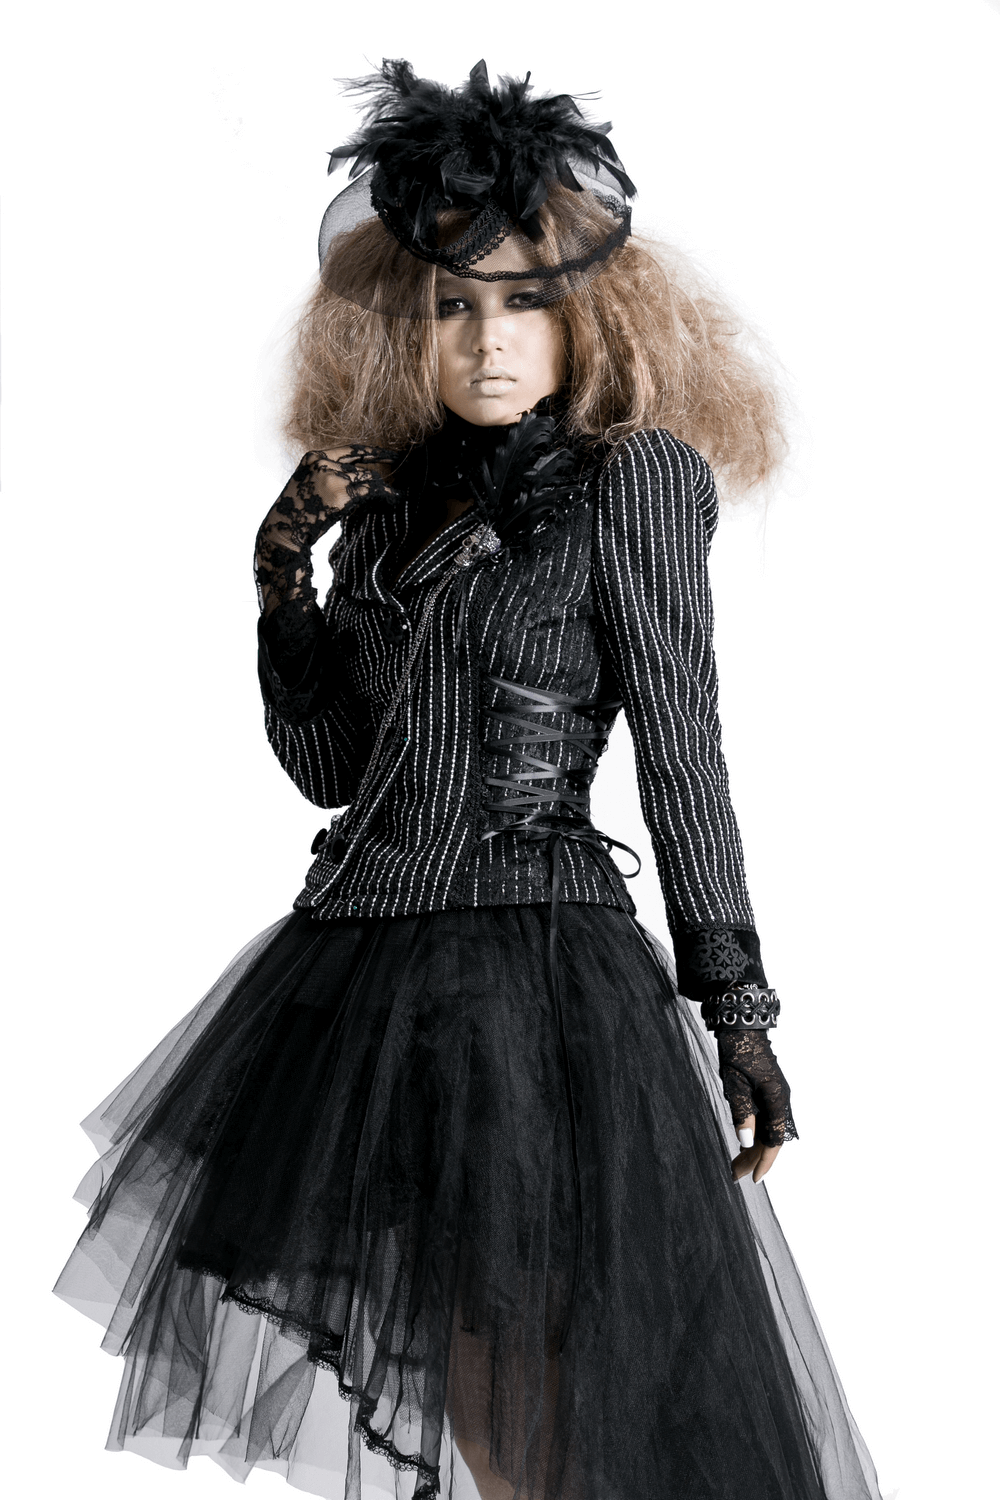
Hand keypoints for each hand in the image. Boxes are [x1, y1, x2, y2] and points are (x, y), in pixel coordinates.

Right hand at [255, 448, 393, 617]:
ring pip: (370, 478)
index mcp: (313, 456)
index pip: (351, 449)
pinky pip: (371, 491)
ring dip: (383, 491)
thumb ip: (331, 477)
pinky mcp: (340, 492)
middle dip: (381, 477)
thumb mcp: (310, 487)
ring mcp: (331, 475)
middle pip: (363, 465)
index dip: (374, 451)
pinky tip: (390, 504)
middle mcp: (321, 461)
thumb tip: (364, 479)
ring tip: (391, 501)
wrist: (282, 532)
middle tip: (398, 484)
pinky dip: (384, 497)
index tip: (393, 455)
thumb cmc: (297, 515)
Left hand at [715, 1029, 795, 1184]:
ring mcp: (777, 1096)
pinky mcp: (769, 1091)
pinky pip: (766, 1119)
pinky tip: (743, 1141)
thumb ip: (742, 1113)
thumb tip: (747, 1141)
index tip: (753, 1178)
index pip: (774, 1140)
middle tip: (735, 1174)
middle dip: (754, 1159)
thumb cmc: (738, 1051)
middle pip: (771, 1138)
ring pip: (768, 1130)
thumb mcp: (735, 1084)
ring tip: (735, 1163)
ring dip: (754, 1147)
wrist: (742, 1025)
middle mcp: (781, 1100)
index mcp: (777, 1100)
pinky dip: (755, 1133)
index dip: (764, 1161)